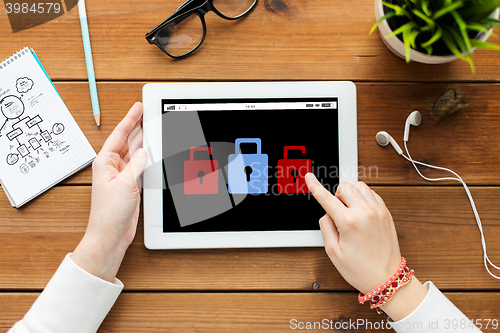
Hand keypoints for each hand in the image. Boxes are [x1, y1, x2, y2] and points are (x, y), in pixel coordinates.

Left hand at [72, 102, 147, 281]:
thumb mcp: (126, 184)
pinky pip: (142, 166)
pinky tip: (155, 152)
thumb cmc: (110, 213)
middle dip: (139, 127)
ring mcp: (123, 176)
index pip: (120, 134)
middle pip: (129, 141)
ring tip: (155, 127)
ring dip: (145, 142)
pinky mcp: (131, 185)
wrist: (111, 234)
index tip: (138, 107)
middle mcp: (113, 167)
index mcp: (105, 162)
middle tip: (149, 113)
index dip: (130, 119)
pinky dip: (149, 159)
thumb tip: (144, 151)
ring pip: (137, 153)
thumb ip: (137, 164)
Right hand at [305, 174, 426, 320]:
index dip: (315, 186)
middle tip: (338, 213)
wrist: (387, 278)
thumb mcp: (333, 252)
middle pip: (344, 187)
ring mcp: (378, 211)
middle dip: (337, 196)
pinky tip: (361, 212)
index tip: (309, 177)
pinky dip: (363, 198)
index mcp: (349, 222)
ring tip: (350, 212)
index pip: (326, 198)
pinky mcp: (386, 213)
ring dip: (351, 195)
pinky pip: (372, 193)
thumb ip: (326, 227)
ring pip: (359, 186)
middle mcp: (365, 213)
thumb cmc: (360, 269)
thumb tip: (327, 212)